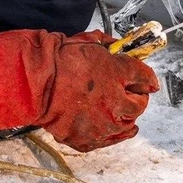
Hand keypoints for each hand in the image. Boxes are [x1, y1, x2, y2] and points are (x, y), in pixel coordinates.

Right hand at [40, 30, 159, 151]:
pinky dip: (111, 134)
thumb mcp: (91, 41)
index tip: (147, 81)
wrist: (35, 82)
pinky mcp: (87, 139)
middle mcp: (115, 103)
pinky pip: (107, 140)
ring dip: (127, 117)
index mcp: (119, 75)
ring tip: (121, 111)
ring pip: (128, 126)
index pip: (146, 78)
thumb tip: (119, 48)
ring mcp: (102, 124)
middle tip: (132, 93)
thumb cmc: (60, 60)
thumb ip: (110, 46)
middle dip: (138, 97)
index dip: (147, 78)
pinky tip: (111, 127)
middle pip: (140, 105)